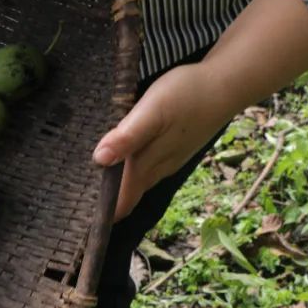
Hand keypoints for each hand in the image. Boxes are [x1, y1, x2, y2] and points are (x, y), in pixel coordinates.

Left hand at [92, 62, 227, 221]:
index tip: (80, 224)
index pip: (121, 201)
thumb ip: (127, 137)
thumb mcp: (153, 111)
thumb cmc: (187, 95)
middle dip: (108, 205)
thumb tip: (100, 160)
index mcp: (147, 164)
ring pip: (139, 183)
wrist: (229, 83)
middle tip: (79, 211)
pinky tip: (122, 166)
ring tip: (94, 193)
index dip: (102, 215)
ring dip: (120, 190)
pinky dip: (132, 174)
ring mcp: (169, 161)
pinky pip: (149, 169)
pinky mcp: (175, 150)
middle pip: (129, 195)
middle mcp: (158, 169)